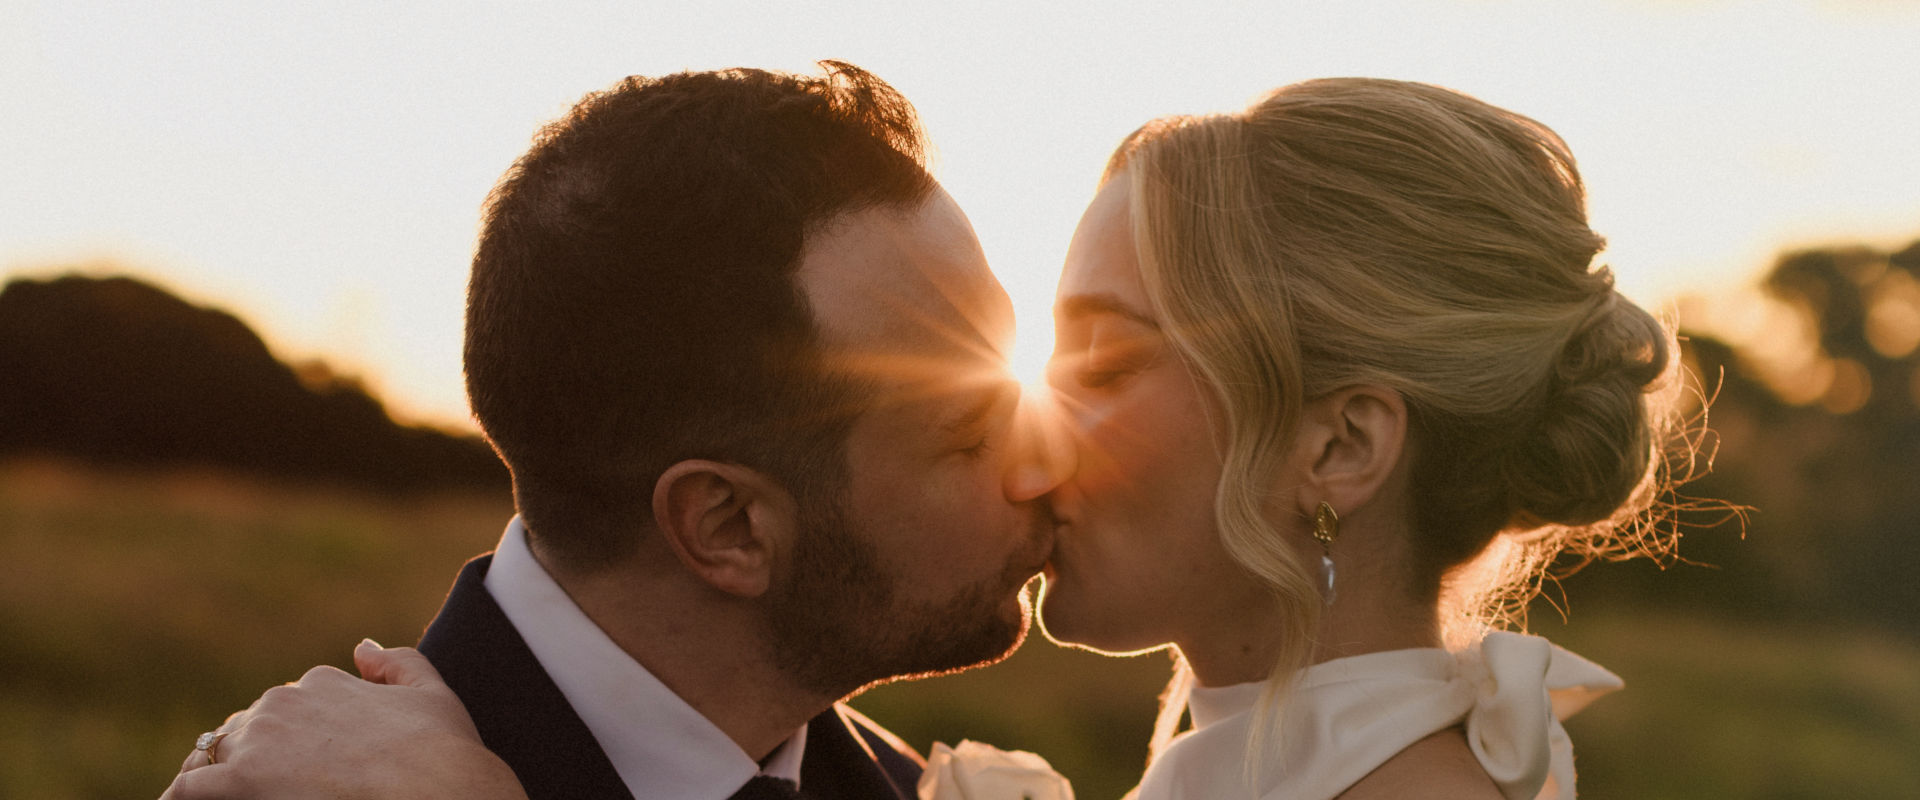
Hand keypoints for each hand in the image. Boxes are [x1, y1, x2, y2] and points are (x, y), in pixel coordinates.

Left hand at [160, 640, 526, 799]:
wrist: (442, 791)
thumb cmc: (445, 753)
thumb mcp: (432, 694)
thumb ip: (397, 663)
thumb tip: (362, 646)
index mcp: (324, 682)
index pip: (288, 707)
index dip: (294, 740)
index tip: (308, 767)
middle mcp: (285, 702)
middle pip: (247, 730)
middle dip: (254, 756)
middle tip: (273, 787)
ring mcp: (260, 741)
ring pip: (214, 755)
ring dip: (217, 775)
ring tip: (233, 795)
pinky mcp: (239, 780)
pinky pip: (187, 788)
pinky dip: (183, 797)